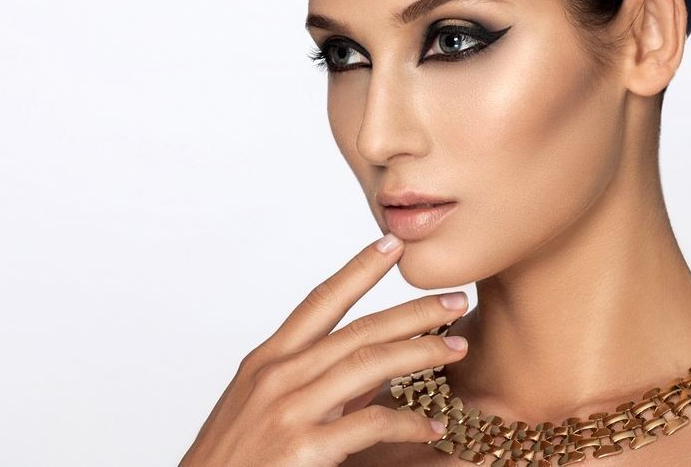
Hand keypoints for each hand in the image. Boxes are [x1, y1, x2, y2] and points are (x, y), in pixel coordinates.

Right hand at [178, 233, 469, 465]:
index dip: (358, 269)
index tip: (391, 244)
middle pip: (359, 330)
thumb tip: (371, 369)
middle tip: (455, 299)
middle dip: (413, 311)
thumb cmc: (234, 461)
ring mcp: (290, 411)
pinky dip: (407, 423)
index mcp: (267, 360)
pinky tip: (432, 425)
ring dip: (421, 353)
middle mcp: (278, 376)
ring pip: (370, 366)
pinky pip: (371, 425)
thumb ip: (313, 382)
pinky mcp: (303, 449)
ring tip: (456, 347)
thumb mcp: (263, 407)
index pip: (320, 301)